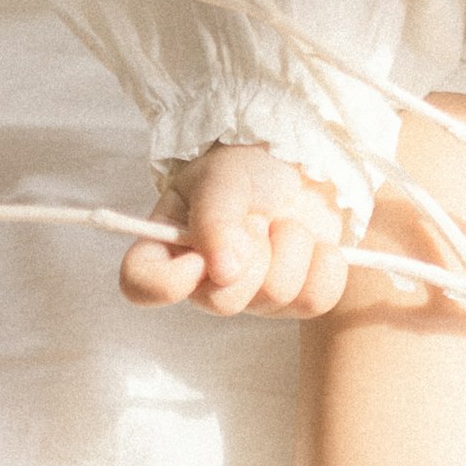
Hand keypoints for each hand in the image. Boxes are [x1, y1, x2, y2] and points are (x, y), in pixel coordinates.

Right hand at [120, 144, 352, 316]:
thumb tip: (224, 271)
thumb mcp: (221, 177)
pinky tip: (315, 243)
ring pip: (274, 297)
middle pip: (221, 302)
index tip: (200, 256)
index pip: (142, 286)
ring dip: (290, 246)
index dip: (168, 282)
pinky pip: (314, 301)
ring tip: (283, 222)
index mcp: (170, 246)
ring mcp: (253, 297)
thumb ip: (213, 217)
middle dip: (251, 253)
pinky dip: (323, 263)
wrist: (302, 163)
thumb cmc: (249, 168)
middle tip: (258, 218)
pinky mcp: (297, 300)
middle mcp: (206, 281)